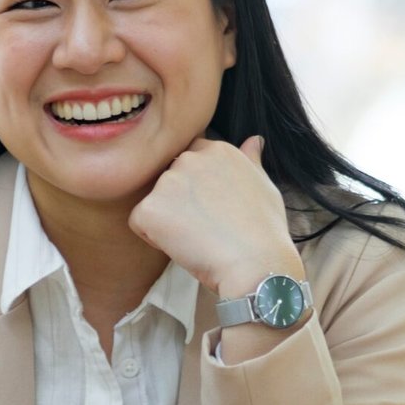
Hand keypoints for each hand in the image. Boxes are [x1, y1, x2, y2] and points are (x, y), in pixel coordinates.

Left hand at [129, 137, 303, 297]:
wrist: (255, 263)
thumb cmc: (265, 231)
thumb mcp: (264, 186)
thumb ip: (250, 161)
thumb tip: (253, 141)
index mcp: (217, 150)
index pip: (192, 160)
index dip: (198, 188)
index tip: (213, 209)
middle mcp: (189, 158)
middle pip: (170, 180)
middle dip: (179, 202)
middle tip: (206, 227)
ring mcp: (167, 182)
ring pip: (155, 202)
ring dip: (167, 220)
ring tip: (197, 238)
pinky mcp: (149, 208)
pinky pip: (140, 223)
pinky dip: (154, 238)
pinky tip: (183, 247)